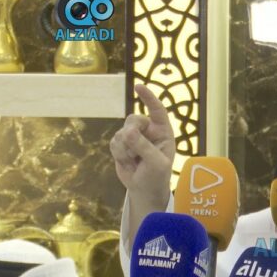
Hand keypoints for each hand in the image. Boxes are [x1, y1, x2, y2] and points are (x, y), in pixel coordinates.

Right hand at [110, 84, 174, 210]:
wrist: (145, 189)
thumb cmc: (157, 176)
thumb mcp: (156, 164)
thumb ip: (144, 147)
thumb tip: (128, 132)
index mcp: (163, 132)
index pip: (157, 111)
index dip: (149, 98)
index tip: (138, 87)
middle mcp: (149, 131)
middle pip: (133, 120)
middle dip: (131, 133)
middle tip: (134, 149)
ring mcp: (134, 136)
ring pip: (121, 132)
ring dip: (125, 149)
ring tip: (135, 162)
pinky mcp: (121, 144)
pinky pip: (113, 142)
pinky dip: (118, 153)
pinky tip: (128, 162)